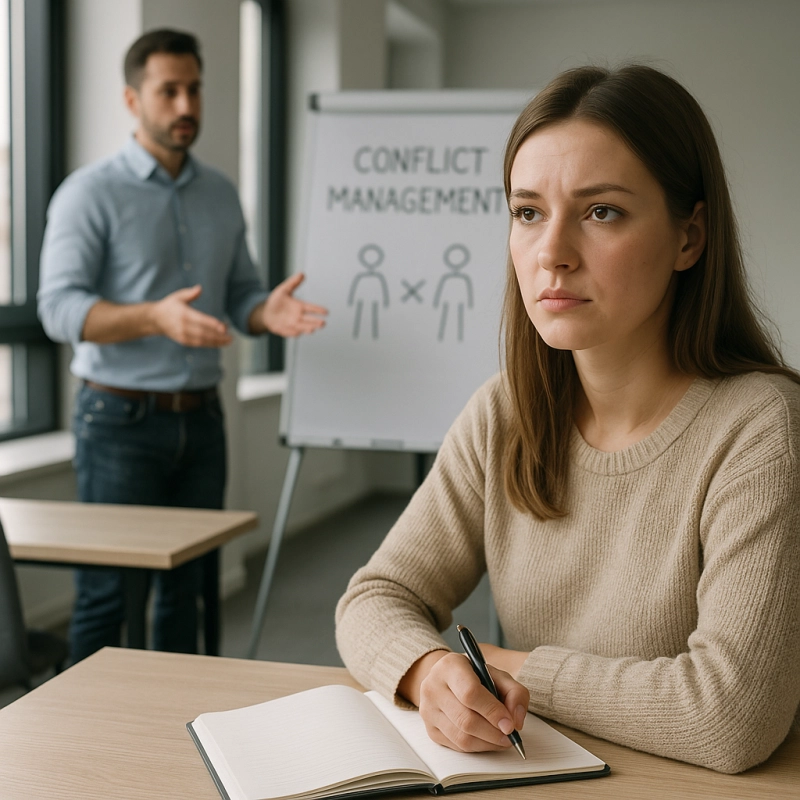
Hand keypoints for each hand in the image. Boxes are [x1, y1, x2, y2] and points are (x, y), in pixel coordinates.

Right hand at [151, 285, 232, 346]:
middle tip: (231, 337)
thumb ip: (190, 293)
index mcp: (184, 314)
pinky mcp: (183, 341)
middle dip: (218, 336)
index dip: (213, 324)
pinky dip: (209, 344)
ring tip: (228, 341)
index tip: (224, 327)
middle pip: (204, 333)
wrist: (155, 319)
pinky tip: (219, 343)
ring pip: (202, 340)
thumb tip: (199, 288)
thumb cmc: (170, 305)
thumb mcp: (178, 296)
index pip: (201, 320)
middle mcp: (183, 326)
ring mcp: (183, 335)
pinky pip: (198, 344)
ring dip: (216, 342)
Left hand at [257, 273, 327, 336]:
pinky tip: (297, 332)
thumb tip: (302, 274)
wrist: (266, 313)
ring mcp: (294, 324)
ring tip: (312, 329)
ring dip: (308, 328)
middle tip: (322, 323)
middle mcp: (299, 316)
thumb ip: (293, 283)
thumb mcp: (283, 290)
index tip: (326, 312)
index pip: (311, 308)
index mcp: (300, 306)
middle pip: (310, 320)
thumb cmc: (276, 301)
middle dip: (316, 322)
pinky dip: (294, 333)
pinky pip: (292, 333)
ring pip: (303, 327)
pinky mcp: (287, 331)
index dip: (319, 310)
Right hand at [403, 651, 529, 753]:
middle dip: (493, 733)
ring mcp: (428, 709)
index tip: (510, 724)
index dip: (492, 711)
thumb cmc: (475, 676)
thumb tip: (516, 721)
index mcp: (450, 666)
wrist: (447, 679)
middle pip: (466, 719)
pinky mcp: (430, 729)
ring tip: (502, 739)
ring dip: (487, 743)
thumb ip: (515, 693)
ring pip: (461, 737)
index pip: (470, 693)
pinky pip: (457, 746)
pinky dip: (477, 747)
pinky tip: (487, 739)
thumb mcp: (497, 675)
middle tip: (510, 735)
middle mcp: (433, 686)